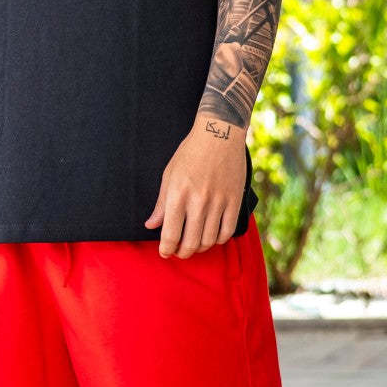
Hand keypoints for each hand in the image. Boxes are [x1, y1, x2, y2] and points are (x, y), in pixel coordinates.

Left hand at [143, 112, 247, 258]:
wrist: (219, 133)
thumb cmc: (190, 152)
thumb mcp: (169, 174)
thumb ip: (161, 203)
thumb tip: (151, 225)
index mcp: (178, 193)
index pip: (170, 234)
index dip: (166, 249)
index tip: (165, 252)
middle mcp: (199, 200)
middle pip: (191, 243)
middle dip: (182, 253)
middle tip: (179, 252)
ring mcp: (219, 201)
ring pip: (209, 241)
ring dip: (200, 248)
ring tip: (194, 244)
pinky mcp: (235, 201)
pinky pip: (227, 232)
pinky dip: (218, 240)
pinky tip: (212, 236)